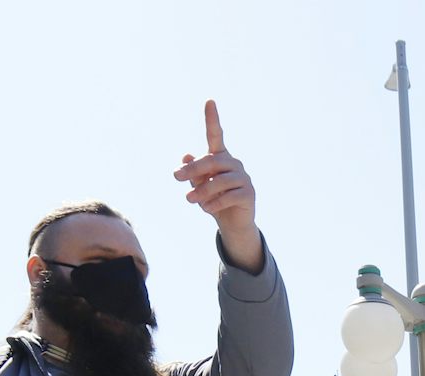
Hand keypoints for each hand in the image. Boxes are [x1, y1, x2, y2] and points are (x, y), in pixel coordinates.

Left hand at [173, 100, 262, 271]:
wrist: (232, 224)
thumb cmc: (214, 200)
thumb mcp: (199, 186)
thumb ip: (193, 173)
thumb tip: (186, 155)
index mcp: (220, 158)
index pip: (216, 135)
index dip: (212, 119)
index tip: (209, 101)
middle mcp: (233, 164)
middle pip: (211, 161)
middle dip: (192, 169)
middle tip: (176, 177)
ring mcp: (243, 178)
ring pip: (219, 180)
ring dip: (201, 191)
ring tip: (190, 200)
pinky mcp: (249, 194)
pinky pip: (228, 196)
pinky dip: (214, 203)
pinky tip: (206, 209)